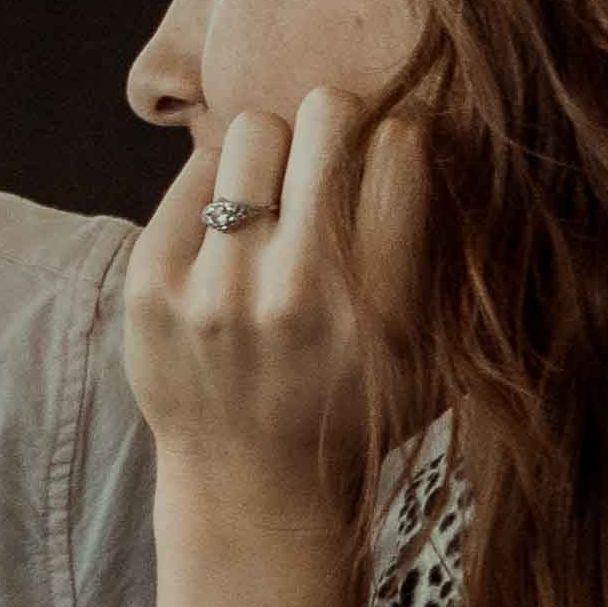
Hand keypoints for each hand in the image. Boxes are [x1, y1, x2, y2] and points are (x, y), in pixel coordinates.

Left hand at [127, 84, 433, 524]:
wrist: (252, 493)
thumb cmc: (357, 412)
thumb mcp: (432, 357)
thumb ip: (450, 262)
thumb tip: (456, 138)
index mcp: (381, 309)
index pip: (401, 148)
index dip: (403, 136)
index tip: (393, 157)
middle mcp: (298, 293)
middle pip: (327, 113)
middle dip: (338, 122)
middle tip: (334, 152)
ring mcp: (217, 288)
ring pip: (252, 130)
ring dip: (273, 152)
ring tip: (277, 194)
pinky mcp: (152, 283)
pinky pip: (194, 172)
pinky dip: (218, 186)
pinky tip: (231, 230)